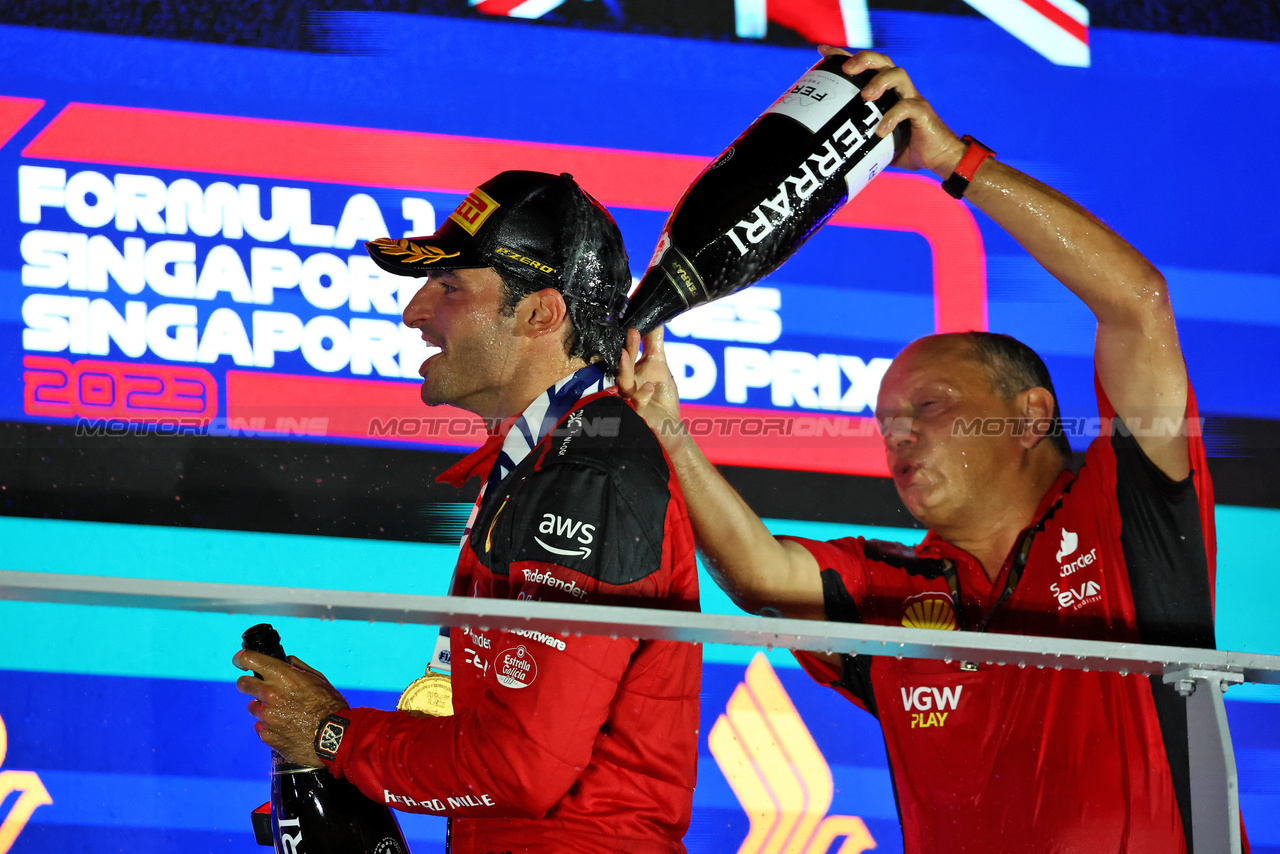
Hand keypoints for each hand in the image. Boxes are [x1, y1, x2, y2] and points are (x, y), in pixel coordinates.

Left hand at [234, 650, 348, 765]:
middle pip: (243, 684)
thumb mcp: (319, 680)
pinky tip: (285, 727)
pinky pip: (261, 726)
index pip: (250, 659)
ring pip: (253, 707)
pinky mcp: (266, 735)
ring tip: (283, 713)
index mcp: (284, 676)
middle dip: (247, 683)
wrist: (334, 738)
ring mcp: (267, 716)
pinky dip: (270, 726)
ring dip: (263, 707)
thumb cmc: (330, 706)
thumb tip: (286, 661)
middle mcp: (271, 694)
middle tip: (257, 687)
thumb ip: (298, 668)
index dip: (242, 658)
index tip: (241, 660)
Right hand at [616, 327, 685, 453]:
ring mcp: (631, 399)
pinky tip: (649, 388)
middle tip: (631, 333)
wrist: (669, 424)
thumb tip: (656, 318)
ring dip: (625, 369)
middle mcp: (627, 384)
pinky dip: (643, 395)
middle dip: (626, 351)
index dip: (631, 342)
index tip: (634, 327)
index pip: (628, 354)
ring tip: (626, 355)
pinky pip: (638, 404)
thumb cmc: (662, 396)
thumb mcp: (660, 365)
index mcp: (632, 372)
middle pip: (623, 367)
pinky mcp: (638, 413)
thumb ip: (655, 343)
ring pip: (624, 384)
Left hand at [818, 46, 966, 177]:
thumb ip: (858, 137)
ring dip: (880, 81)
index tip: (823, 53)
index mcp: (886, 91)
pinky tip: (880, 131)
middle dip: (863, 59)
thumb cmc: (905, 147)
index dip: (845, 56)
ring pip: (898, 74)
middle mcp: (899, 89)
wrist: (936, 159)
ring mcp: (912, 98)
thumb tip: (829, 148)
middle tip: (846, 69)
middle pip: (882, 61)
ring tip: (866, 96)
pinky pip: (908, 107)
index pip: (865, 67)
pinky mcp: (923, 113)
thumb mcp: (875, 141)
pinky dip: (892, 117)